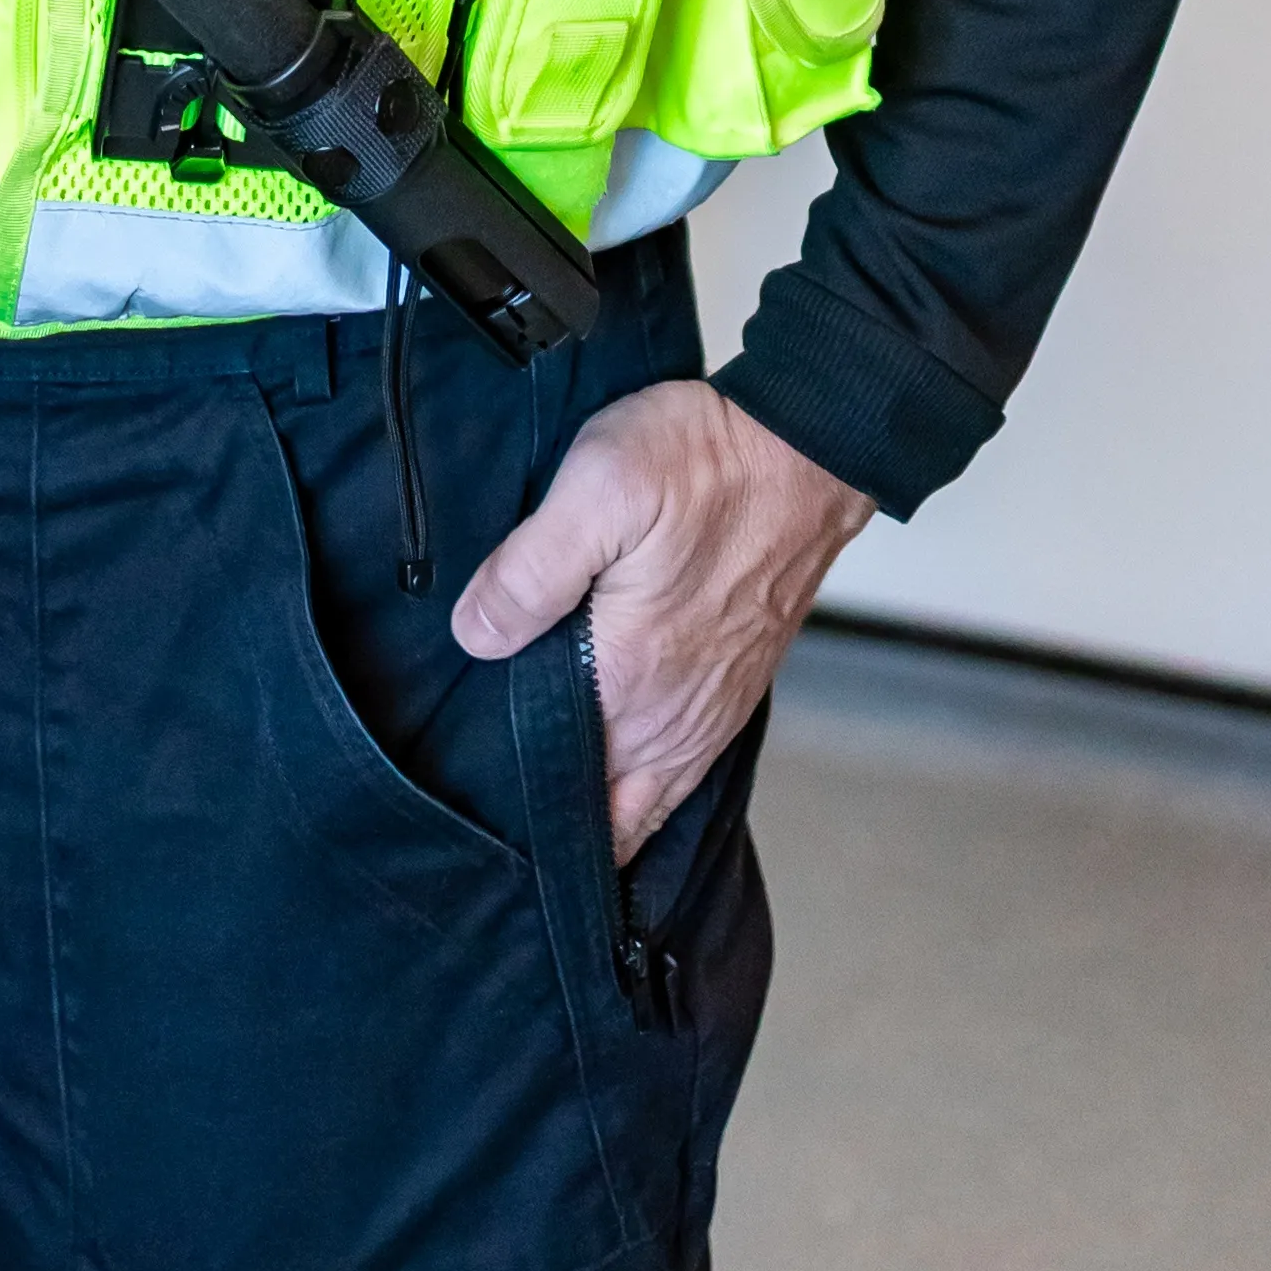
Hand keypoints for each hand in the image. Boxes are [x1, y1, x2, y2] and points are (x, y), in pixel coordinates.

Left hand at [450, 379, 870, 858]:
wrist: (806, 451)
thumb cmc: (703, 463)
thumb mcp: (598, 486)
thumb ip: (531, 570)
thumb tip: (474, 637)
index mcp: (627, 678)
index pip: (559, 790)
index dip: (508, 803)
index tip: (464, 786)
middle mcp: (671, 718)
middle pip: (598, 811)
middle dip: (545, 820)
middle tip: (484, 798)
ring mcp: (707, 712)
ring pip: (640, 803)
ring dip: (594, 810)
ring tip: (534, 799)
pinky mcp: (731, 692)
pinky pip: (677, 776)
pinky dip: (638, 792)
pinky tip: (605, 770)